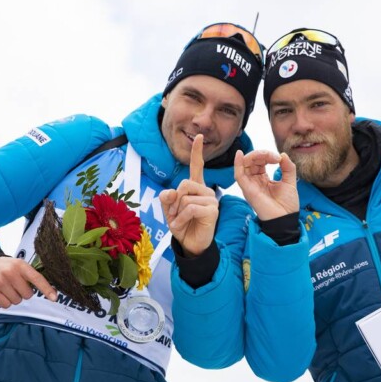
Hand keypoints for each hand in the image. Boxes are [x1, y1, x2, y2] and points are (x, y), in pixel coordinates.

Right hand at [0, 256, 57, 307]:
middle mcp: (10, 272)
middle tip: (16, 286)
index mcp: (20, 265)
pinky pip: (5, 305)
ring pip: (16, 301)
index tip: (54, 298)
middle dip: (24, 293)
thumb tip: (51, 293)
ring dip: (14, 298)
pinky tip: (1, 293)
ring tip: (7, 289)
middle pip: (27, 295)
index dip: (46, 289)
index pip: (37, 278)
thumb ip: (32, 277)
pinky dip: (5, 302)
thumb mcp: (20, 266)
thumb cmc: (7, 268)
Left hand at [159, 134, 218, 256]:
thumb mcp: (169, 210)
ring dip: (177, 212)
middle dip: (174, 200)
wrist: (189, 244)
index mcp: (196, 188)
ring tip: (180, 221)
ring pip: (186, 197)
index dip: (197, 152)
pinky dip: (181, 219)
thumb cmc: (182, 225)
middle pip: (184, 183)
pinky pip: (190, 208)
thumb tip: (170, 192)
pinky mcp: (212, 211)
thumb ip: (167, 199)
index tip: (199, 137)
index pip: (197, 167)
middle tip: (174, 214)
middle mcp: (205, 191)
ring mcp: (211, 200)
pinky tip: (182, 225)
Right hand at [234, 149, 297, 220]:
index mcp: (263, 179)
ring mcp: (250, 185)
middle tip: (274, 157)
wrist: (286, 219)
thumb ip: (288, 167)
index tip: (279, 158)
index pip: (260, 161)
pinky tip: (239, 154)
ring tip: (266, 155)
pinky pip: (238, 175)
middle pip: (251, 161)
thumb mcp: (290, 181)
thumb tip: (283, 154)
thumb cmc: (287, 204)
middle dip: (262, 154)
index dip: (268, 155)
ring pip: (244, 165)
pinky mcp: (247, 190)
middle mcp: (254, 181)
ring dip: (254, 156)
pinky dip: (237, 164)